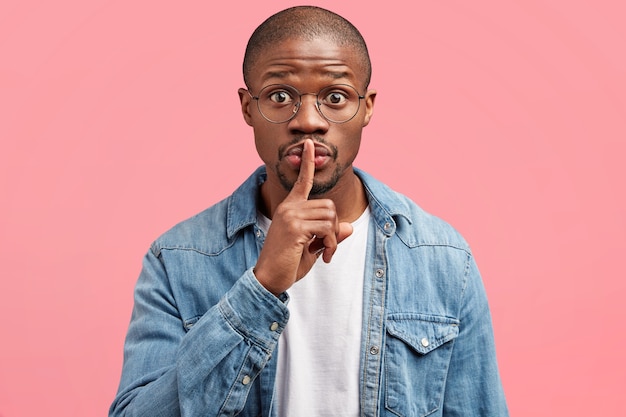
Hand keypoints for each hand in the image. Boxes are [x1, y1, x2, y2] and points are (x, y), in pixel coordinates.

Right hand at [254, 139, 352, 295]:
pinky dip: (331, 243)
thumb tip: (349, 227)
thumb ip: (328, 235)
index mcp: (290, 208)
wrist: (268, 279)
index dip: (308, 162)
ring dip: (333, 238)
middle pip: (329, 205)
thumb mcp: (312, 247)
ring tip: (323, 252)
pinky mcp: (295, 227)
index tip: (310, 143)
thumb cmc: (287, 263)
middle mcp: (289, 207)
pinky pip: (327, 228)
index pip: (302, 181)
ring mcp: (291, 215)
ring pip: (330, 216)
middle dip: (335, 228)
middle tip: (327, 247)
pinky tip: (322, 256)